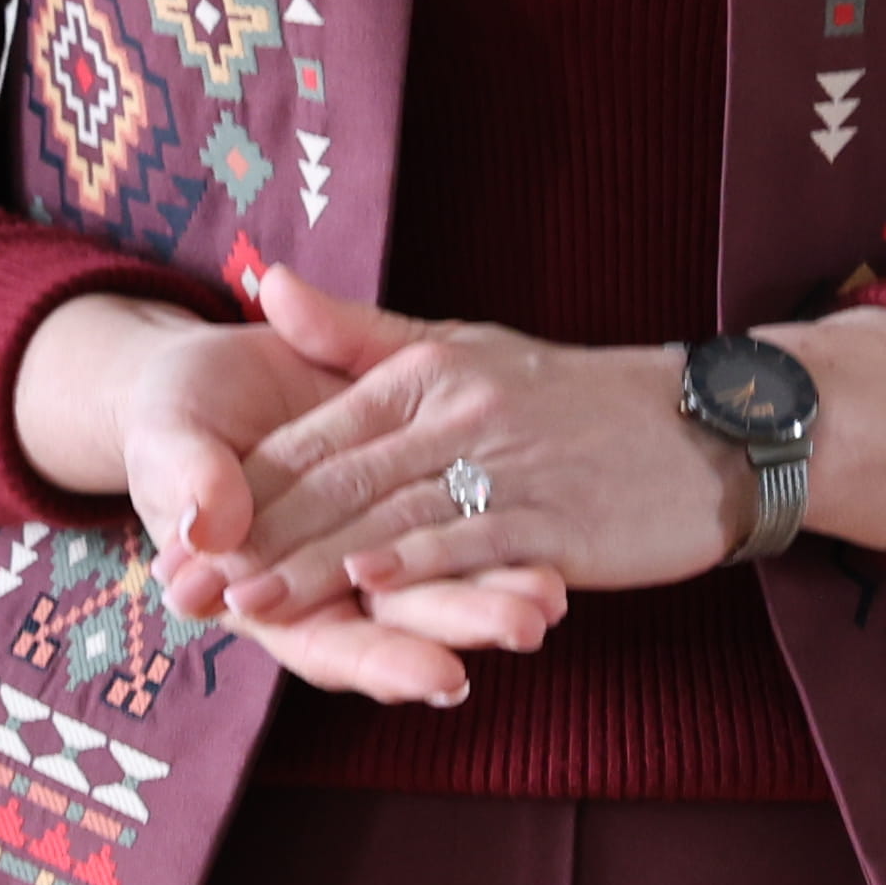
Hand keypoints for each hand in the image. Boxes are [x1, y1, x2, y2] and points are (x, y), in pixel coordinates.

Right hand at [18, 290, 566, 708]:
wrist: (208, 382)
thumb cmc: (174, 417)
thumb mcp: (169, 439)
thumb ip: (190, 477)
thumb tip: (210, 523)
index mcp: (260, 594)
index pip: (327, 644)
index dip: (381, 661)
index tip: (443, 675)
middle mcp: (325, 589)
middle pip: (400, 623)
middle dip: (463, 626)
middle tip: (528, 627)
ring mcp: (368, 551)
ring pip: (437, 584)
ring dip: (495, 594)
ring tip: (554, 600)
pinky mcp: (400, 501)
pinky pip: (455, 525)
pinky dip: (498, 542)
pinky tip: (556, 554)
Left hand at [183, 264, 751, 619]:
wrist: (708, 427)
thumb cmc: (576, 398)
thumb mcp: (464, 348)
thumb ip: (358, 335)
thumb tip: (264, 284)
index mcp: (427, 371)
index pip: (317, 434)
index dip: (242, 487)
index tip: (177, 530)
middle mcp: (458, 411)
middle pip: (338, 479)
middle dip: (256, 537)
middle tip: (185, 582)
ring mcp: (507, 466)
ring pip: (392, 515)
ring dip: (314, 563)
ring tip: (247, 599)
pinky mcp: (555, 519)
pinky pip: (475, 541)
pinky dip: (418, 563)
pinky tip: (368, 586)